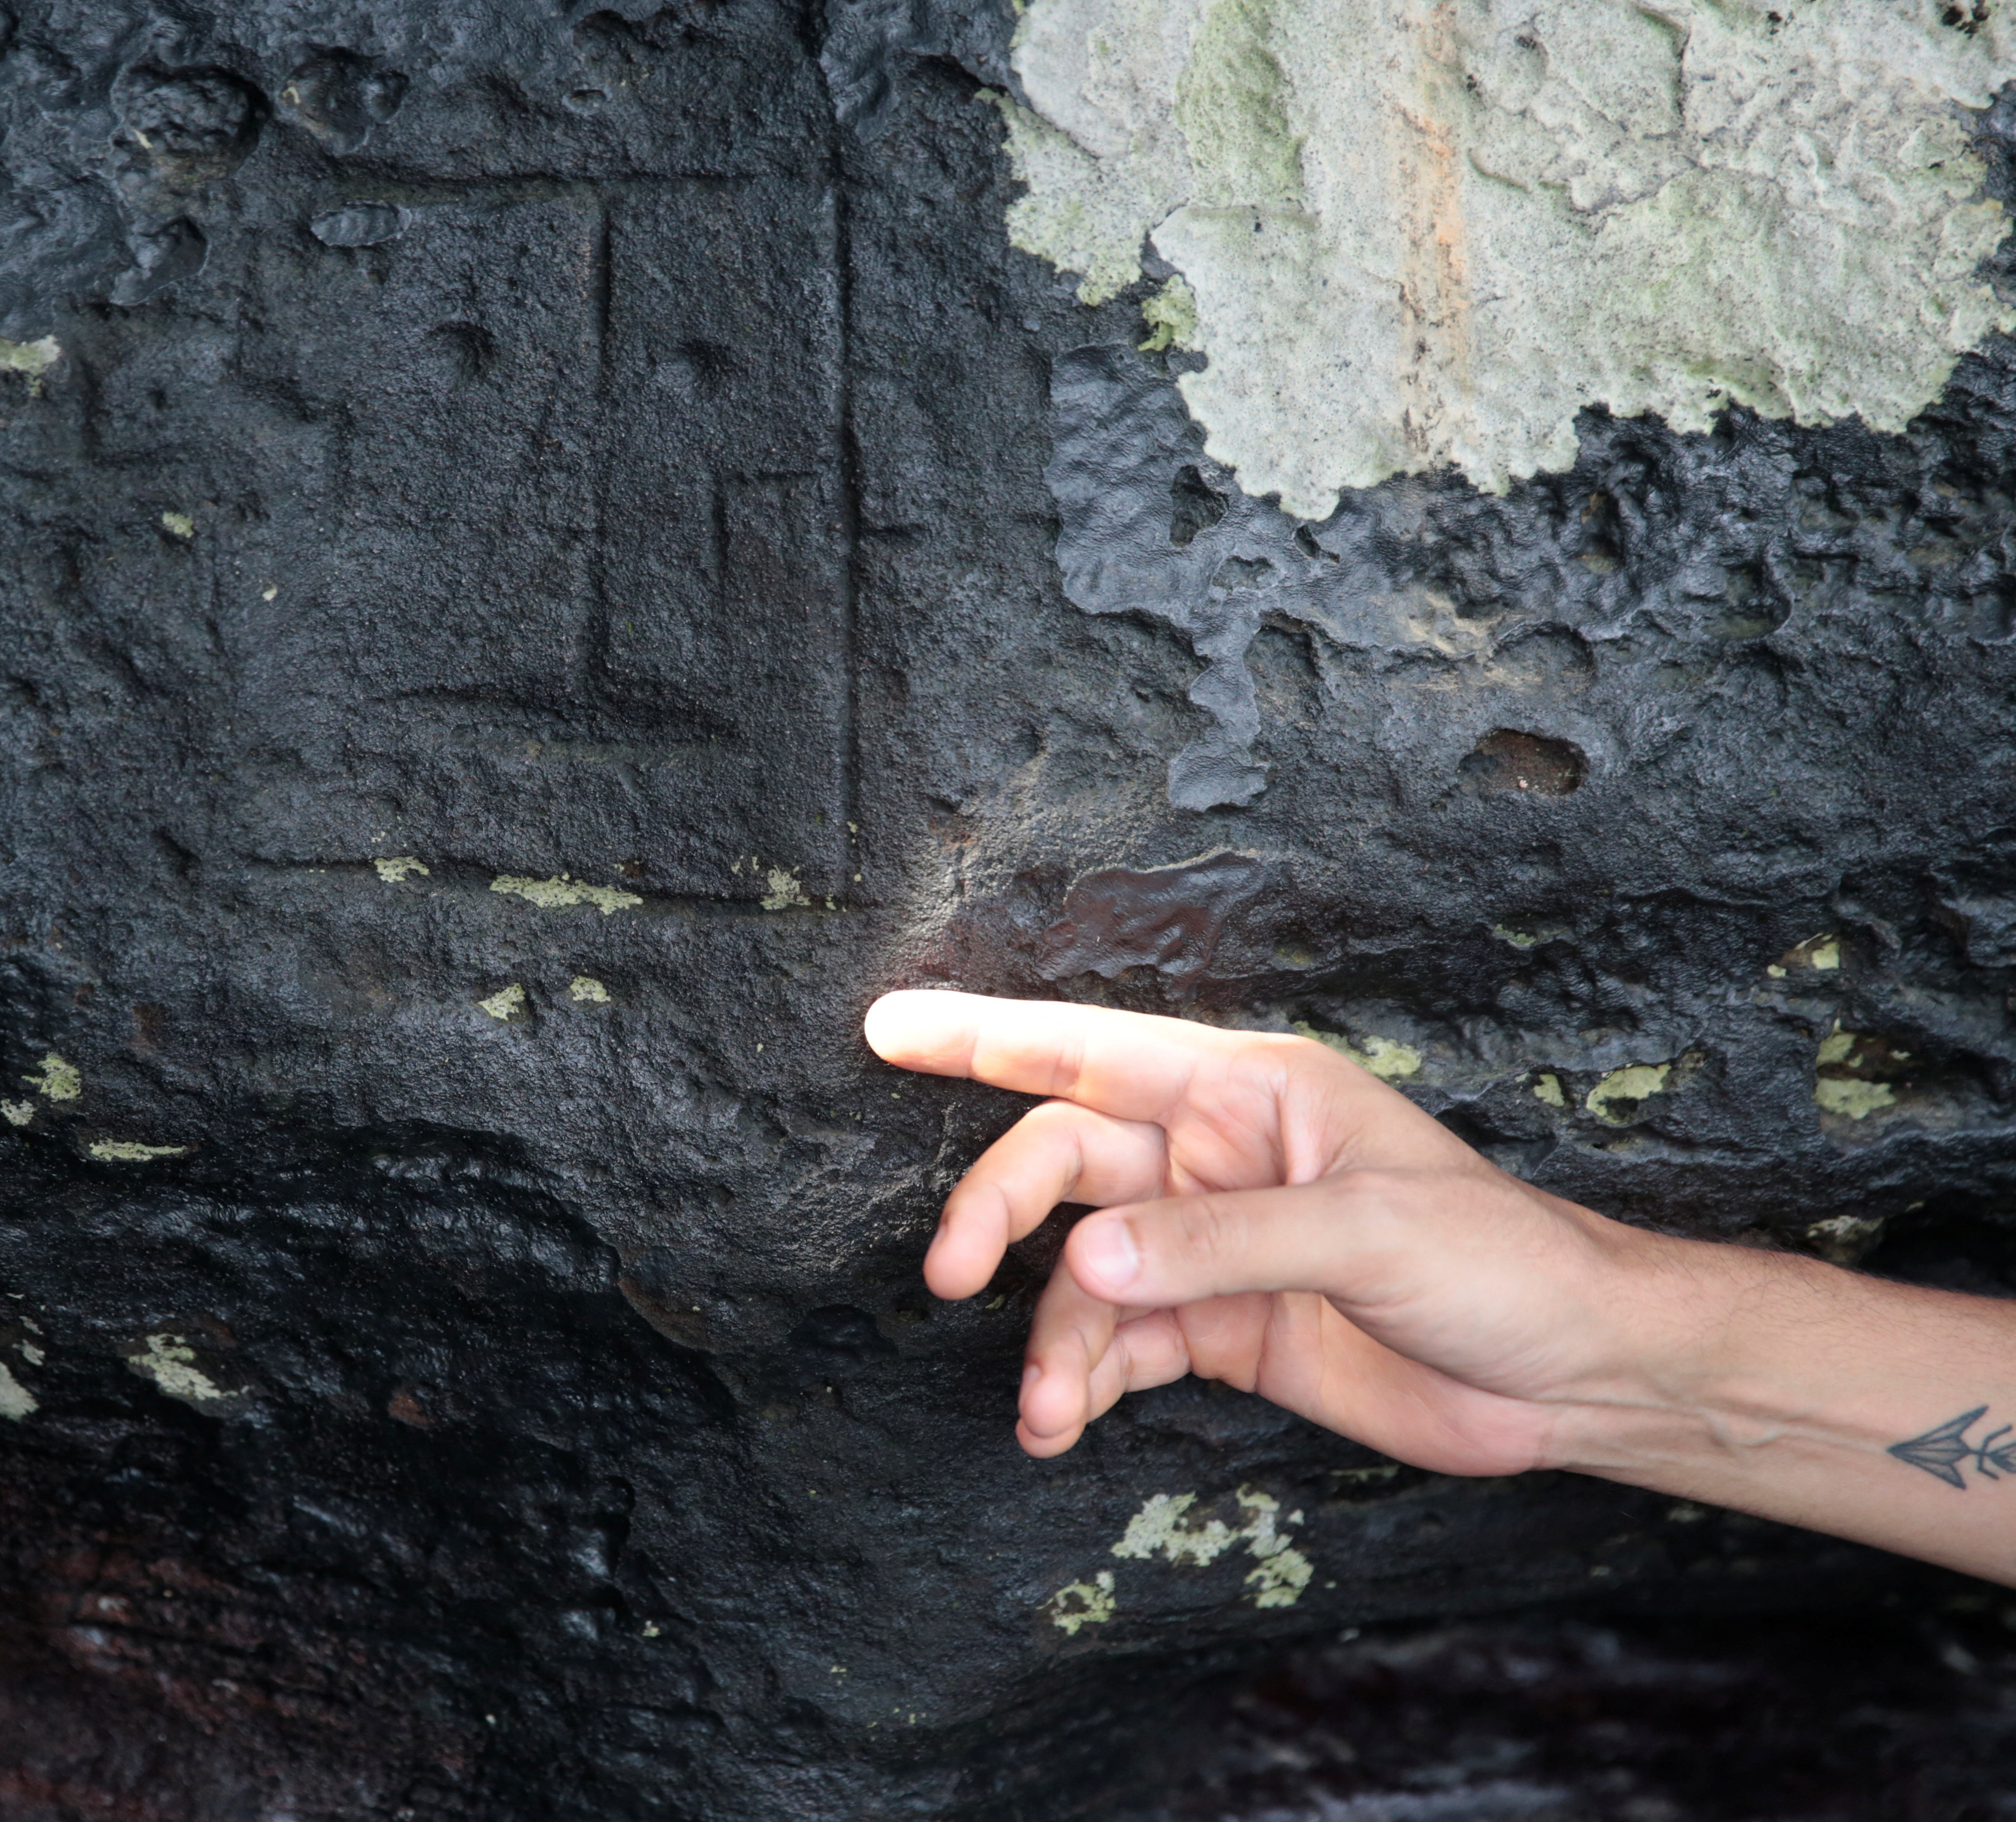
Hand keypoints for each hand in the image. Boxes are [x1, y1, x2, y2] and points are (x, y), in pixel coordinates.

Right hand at [864, 990, 1708, 1472]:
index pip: (1090, 1049)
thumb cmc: (1497, 1263)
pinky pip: (1115, 1346)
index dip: (982, 1035)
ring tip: (1044, 1408)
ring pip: (1079, 1275)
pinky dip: (1079, 1384)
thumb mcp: (1367, 1234)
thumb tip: (1084, 1261)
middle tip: (945, 1276)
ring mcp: (1209, 1248)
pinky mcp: (1217, 1331)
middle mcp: (1212, 1159)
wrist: (1568, 1378)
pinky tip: (1061, 1424)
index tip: (886, 1029)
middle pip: (1061, 1164)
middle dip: (993, 1214)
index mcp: (1248, 1094)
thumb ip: (1218, 1243)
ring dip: (1048, 1339)